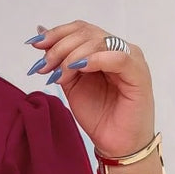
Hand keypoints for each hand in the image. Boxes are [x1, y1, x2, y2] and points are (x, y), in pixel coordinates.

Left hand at [26, 19, 155, 159]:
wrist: (116, 144)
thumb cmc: (99, 116)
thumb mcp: (71, 85)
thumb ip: (60, 62)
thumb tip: (40, 37)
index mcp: (104, 50)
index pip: (80, 29)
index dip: (57, 33)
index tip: (35, 45)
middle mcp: (119, 50)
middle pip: (87, 32)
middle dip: (60, 47)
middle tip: (44, 65)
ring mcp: (131, 60)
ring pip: (99, 41)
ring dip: (72, 55)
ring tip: (59, 74)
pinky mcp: (139, 74)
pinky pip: (118, 58)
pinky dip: (96, 59)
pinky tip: (79, 67)